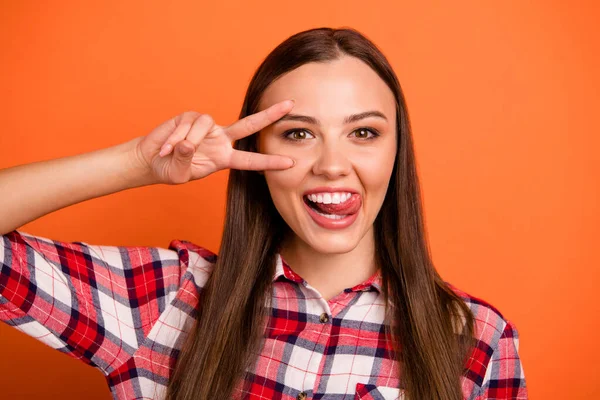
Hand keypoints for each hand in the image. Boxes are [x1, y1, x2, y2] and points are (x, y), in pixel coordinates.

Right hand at [133, 100, 295, 183]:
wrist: (151, 160)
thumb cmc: (169, 170)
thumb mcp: (180, 173)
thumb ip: (185, 161)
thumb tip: (187, 144)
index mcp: (224, 158)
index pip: (251, 160)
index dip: (269, 162)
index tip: (290, 163)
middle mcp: (220, 139)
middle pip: (249, 125)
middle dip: (270, 115)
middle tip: (291, 105)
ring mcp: (207, 127)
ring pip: (205, 126)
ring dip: (188, 141)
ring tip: (172, 153)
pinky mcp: (190, 117)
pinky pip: (188, 124)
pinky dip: (175, 138)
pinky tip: (166, 147)